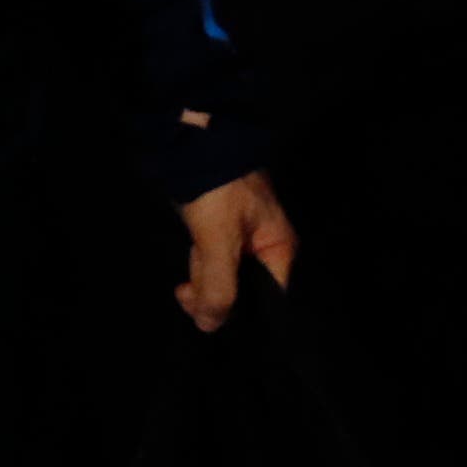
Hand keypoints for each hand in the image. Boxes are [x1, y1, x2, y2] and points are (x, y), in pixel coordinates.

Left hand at [176, 170, 297, 333]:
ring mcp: (243, 239)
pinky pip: (212, 261)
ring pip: (224, 277)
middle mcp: (266, 248)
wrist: (190, 140)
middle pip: (244, 292)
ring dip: (201, 275)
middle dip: (213, 292)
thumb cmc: (214, 189)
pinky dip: (198, 262)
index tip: (210, 316)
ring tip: (189, 261)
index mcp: (279, 249)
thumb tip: (210, 326)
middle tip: (187, 290)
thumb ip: (218, 286)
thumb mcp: (218, 239)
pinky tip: (189, 252)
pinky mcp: (222, 231)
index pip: (269, 300)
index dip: (241, 313)